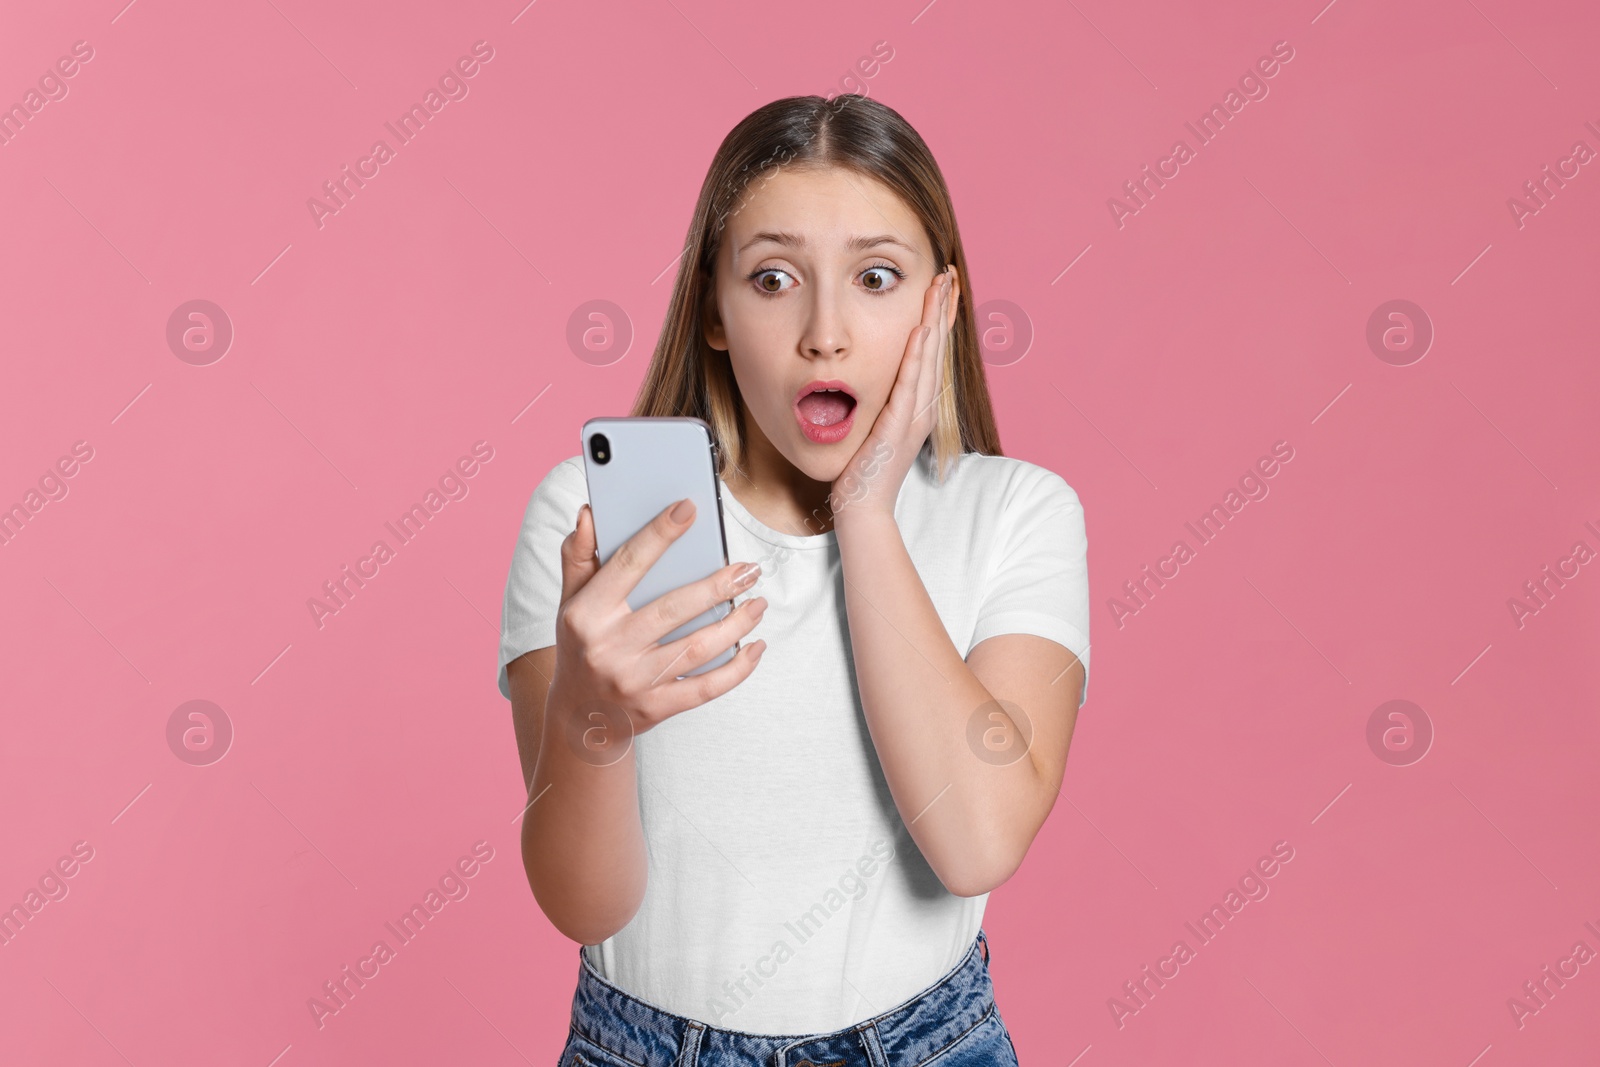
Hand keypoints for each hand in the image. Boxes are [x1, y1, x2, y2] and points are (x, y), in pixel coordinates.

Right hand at [550, 498, 767, 738]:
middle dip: (718, 586)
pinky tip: (755, 648)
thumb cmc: (581, 646)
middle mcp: (608, 647)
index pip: (628, 565)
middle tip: (749, 569)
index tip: (689, 508)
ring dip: (736, 625)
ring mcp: (633, 681)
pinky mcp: (655, 708)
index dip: (659, 534)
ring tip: (758, 604)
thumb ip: (578, 557)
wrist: (577, 716)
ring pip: (696, 648)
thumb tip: (589, 514)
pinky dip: (736, 669)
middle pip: (673, 608)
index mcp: (587, 614)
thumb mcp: (570, 602)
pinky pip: (705, 689)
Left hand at [830, 264, 958, 520]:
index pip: (932, 353)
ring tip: (939, 288)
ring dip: (934, 320)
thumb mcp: (873, 425)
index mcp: (918, 406)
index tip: (941, 288)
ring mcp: (913, 417)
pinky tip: (920, 331)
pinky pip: (908, 385)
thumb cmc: (862, 470)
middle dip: (942, 308)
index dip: (938, 318)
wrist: (861, 507)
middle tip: (947, 273)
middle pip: (937, 348)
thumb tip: (866, 376)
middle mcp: (923, 408)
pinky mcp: (898, 427)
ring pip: (929, 359)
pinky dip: (916, 356)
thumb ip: (877, 400)